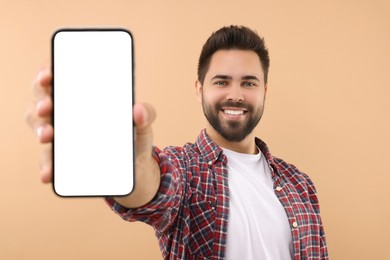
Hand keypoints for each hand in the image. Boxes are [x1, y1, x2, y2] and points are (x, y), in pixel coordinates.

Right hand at [26, 65, 159, 203]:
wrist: (136, 170)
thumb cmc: (134, 138)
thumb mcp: (143, 126)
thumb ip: (147, 115)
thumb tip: (138, 110)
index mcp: (86, 96)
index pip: (62, 76)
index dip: (49, 72)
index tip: (48, 76)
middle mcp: (69, 112)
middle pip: (44, 97)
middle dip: (41, 99)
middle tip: (47, 107)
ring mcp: (63, 135)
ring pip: (39, 125)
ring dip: (39, 128)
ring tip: (48, 136)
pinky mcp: (63, 159)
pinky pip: (49, 160)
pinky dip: (47, 165)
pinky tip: (49, 173)